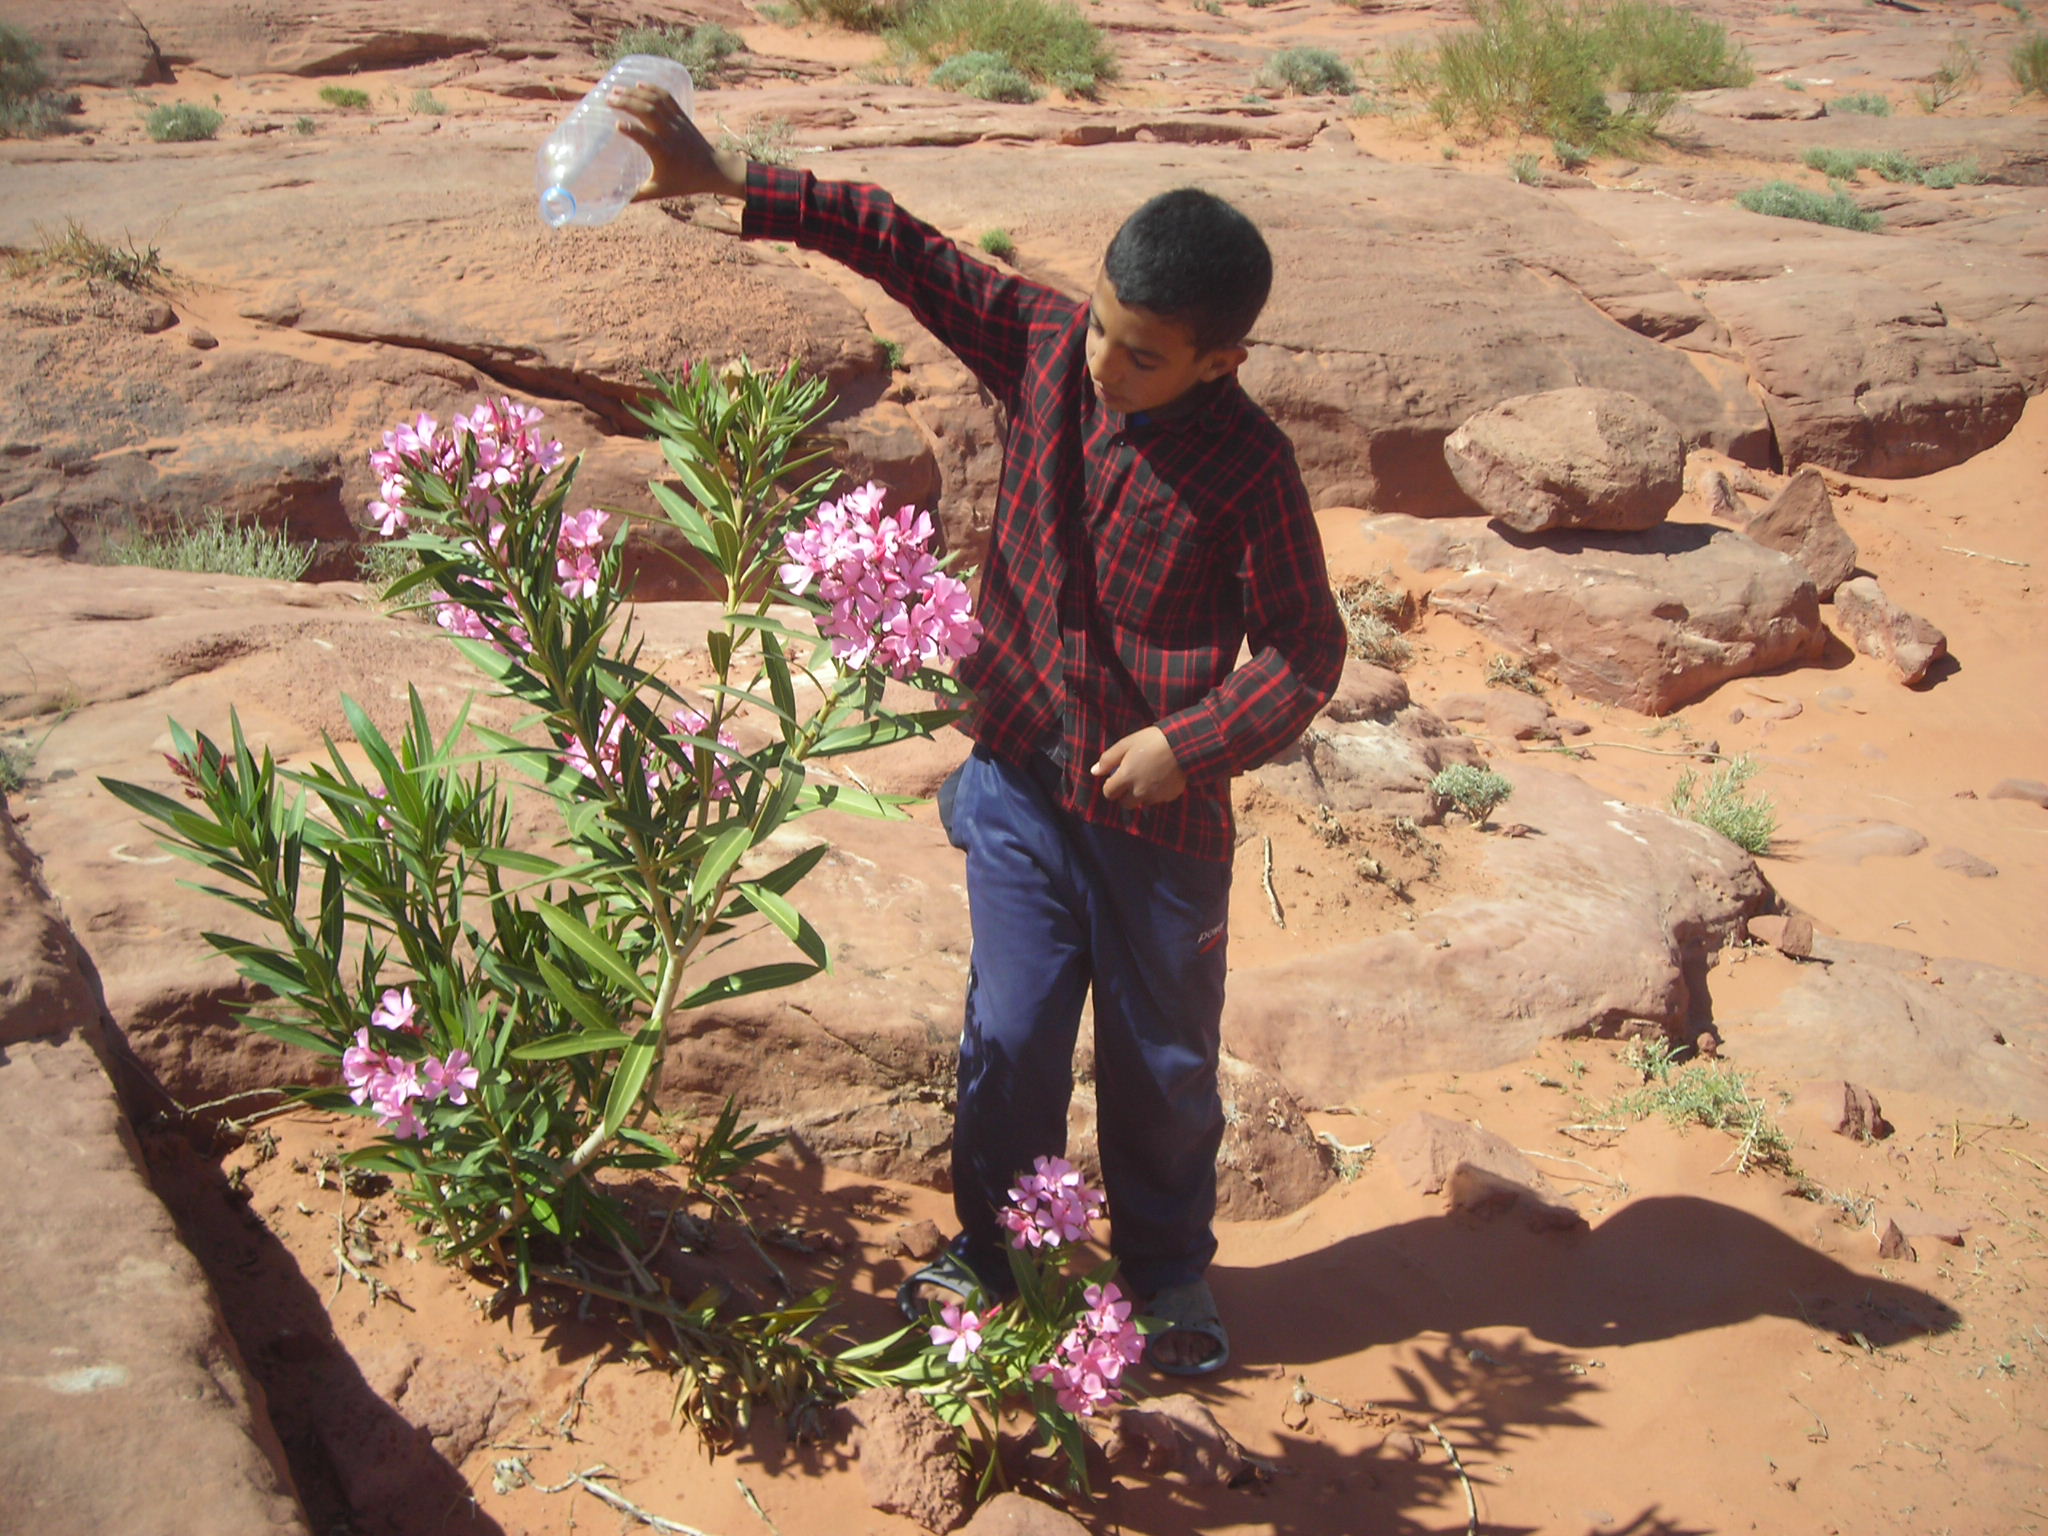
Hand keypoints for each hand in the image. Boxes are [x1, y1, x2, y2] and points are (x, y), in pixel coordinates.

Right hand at [611, 83, 748, 201]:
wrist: (713, 169)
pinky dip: (652, 89)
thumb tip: (614, 200)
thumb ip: (637, 194)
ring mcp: (676, 123)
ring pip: (655, 101)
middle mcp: (670, 134)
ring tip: (617, 89)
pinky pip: (666, 98)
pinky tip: (638, 84)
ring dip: (635, 93)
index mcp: (663, 153)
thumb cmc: (685, 181)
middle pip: (647, 111)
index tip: (616, 125)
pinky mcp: (682, 116)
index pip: (645, 137)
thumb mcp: (660, 190)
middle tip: (608, 99)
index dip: (631, 130)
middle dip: (627, 102)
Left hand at [1092, 727, 1186, 807]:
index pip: (1109, 793)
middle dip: (1124, 795)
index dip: (1110, 786)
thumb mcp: (1126, 744)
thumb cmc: (1152, 740)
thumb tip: (1094, 771)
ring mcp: (1155, 796)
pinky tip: (1161, 778)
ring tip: (1148, 777)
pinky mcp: (1169, 796)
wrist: (1183, 744)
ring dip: (1141, 794)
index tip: (1115, 778)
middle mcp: (1139, 792)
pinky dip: (1157, 793)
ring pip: (1141, 802)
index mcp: (1126, 778)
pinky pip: (1158, 799)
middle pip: (1124, 804)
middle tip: (1131, 780)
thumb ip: (1108, 759)